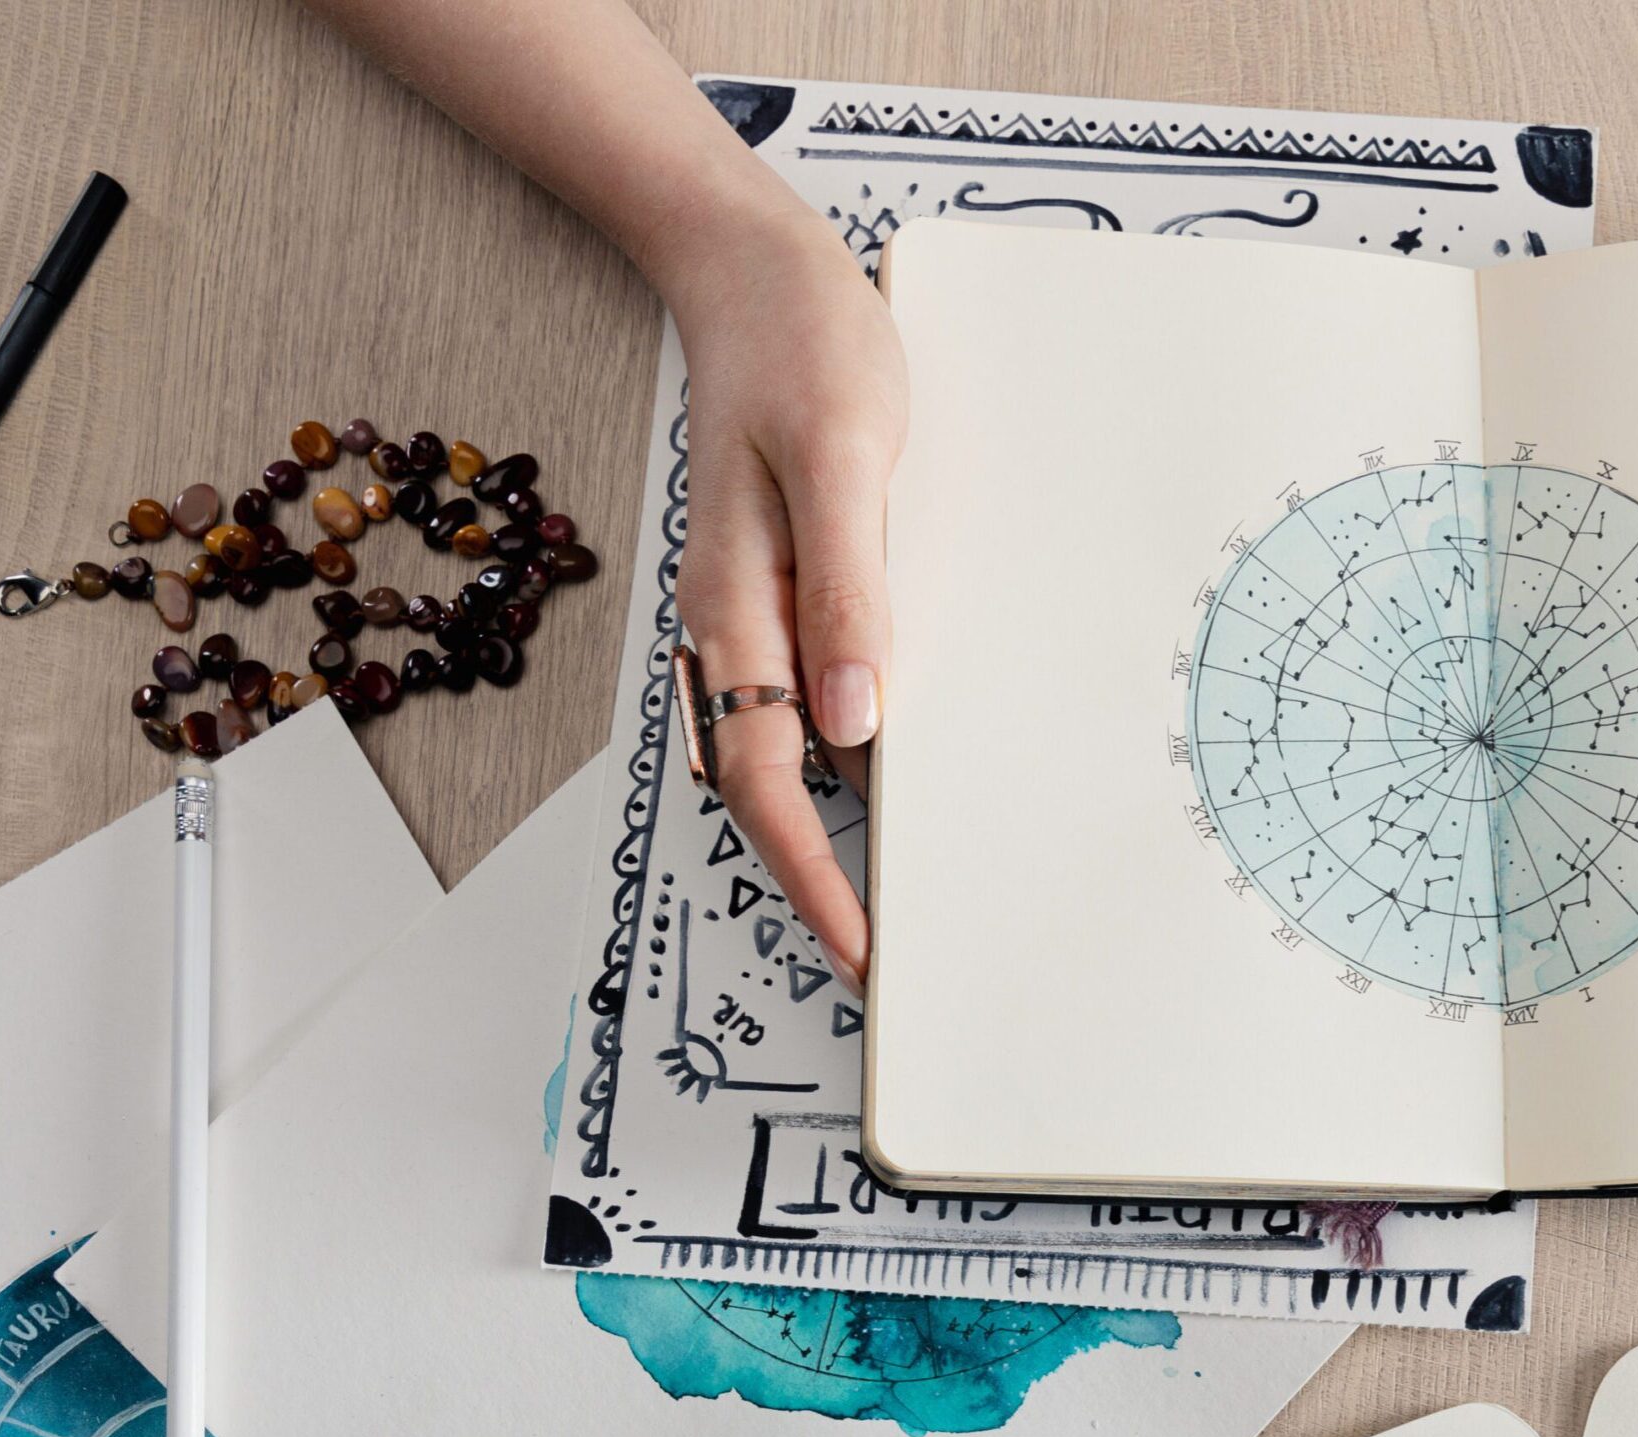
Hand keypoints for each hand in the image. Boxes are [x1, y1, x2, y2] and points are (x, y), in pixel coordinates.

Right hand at [660, 205, 907, 984]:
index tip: (860, 954)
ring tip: (903, 900)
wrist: (752, 270)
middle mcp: (732, 628)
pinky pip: (808, 699)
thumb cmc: (803, 348)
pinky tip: (905, 780)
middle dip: (823, 887)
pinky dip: (850, 758)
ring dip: (838, 834)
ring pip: (787, 756)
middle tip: (885, 963)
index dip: (815, 880)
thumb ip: (849, 591)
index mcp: (737, 609)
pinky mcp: (785, 592)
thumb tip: (858, 722)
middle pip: (771, 793)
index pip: (770, 784)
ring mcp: (753, 615)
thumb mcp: (846, 459)